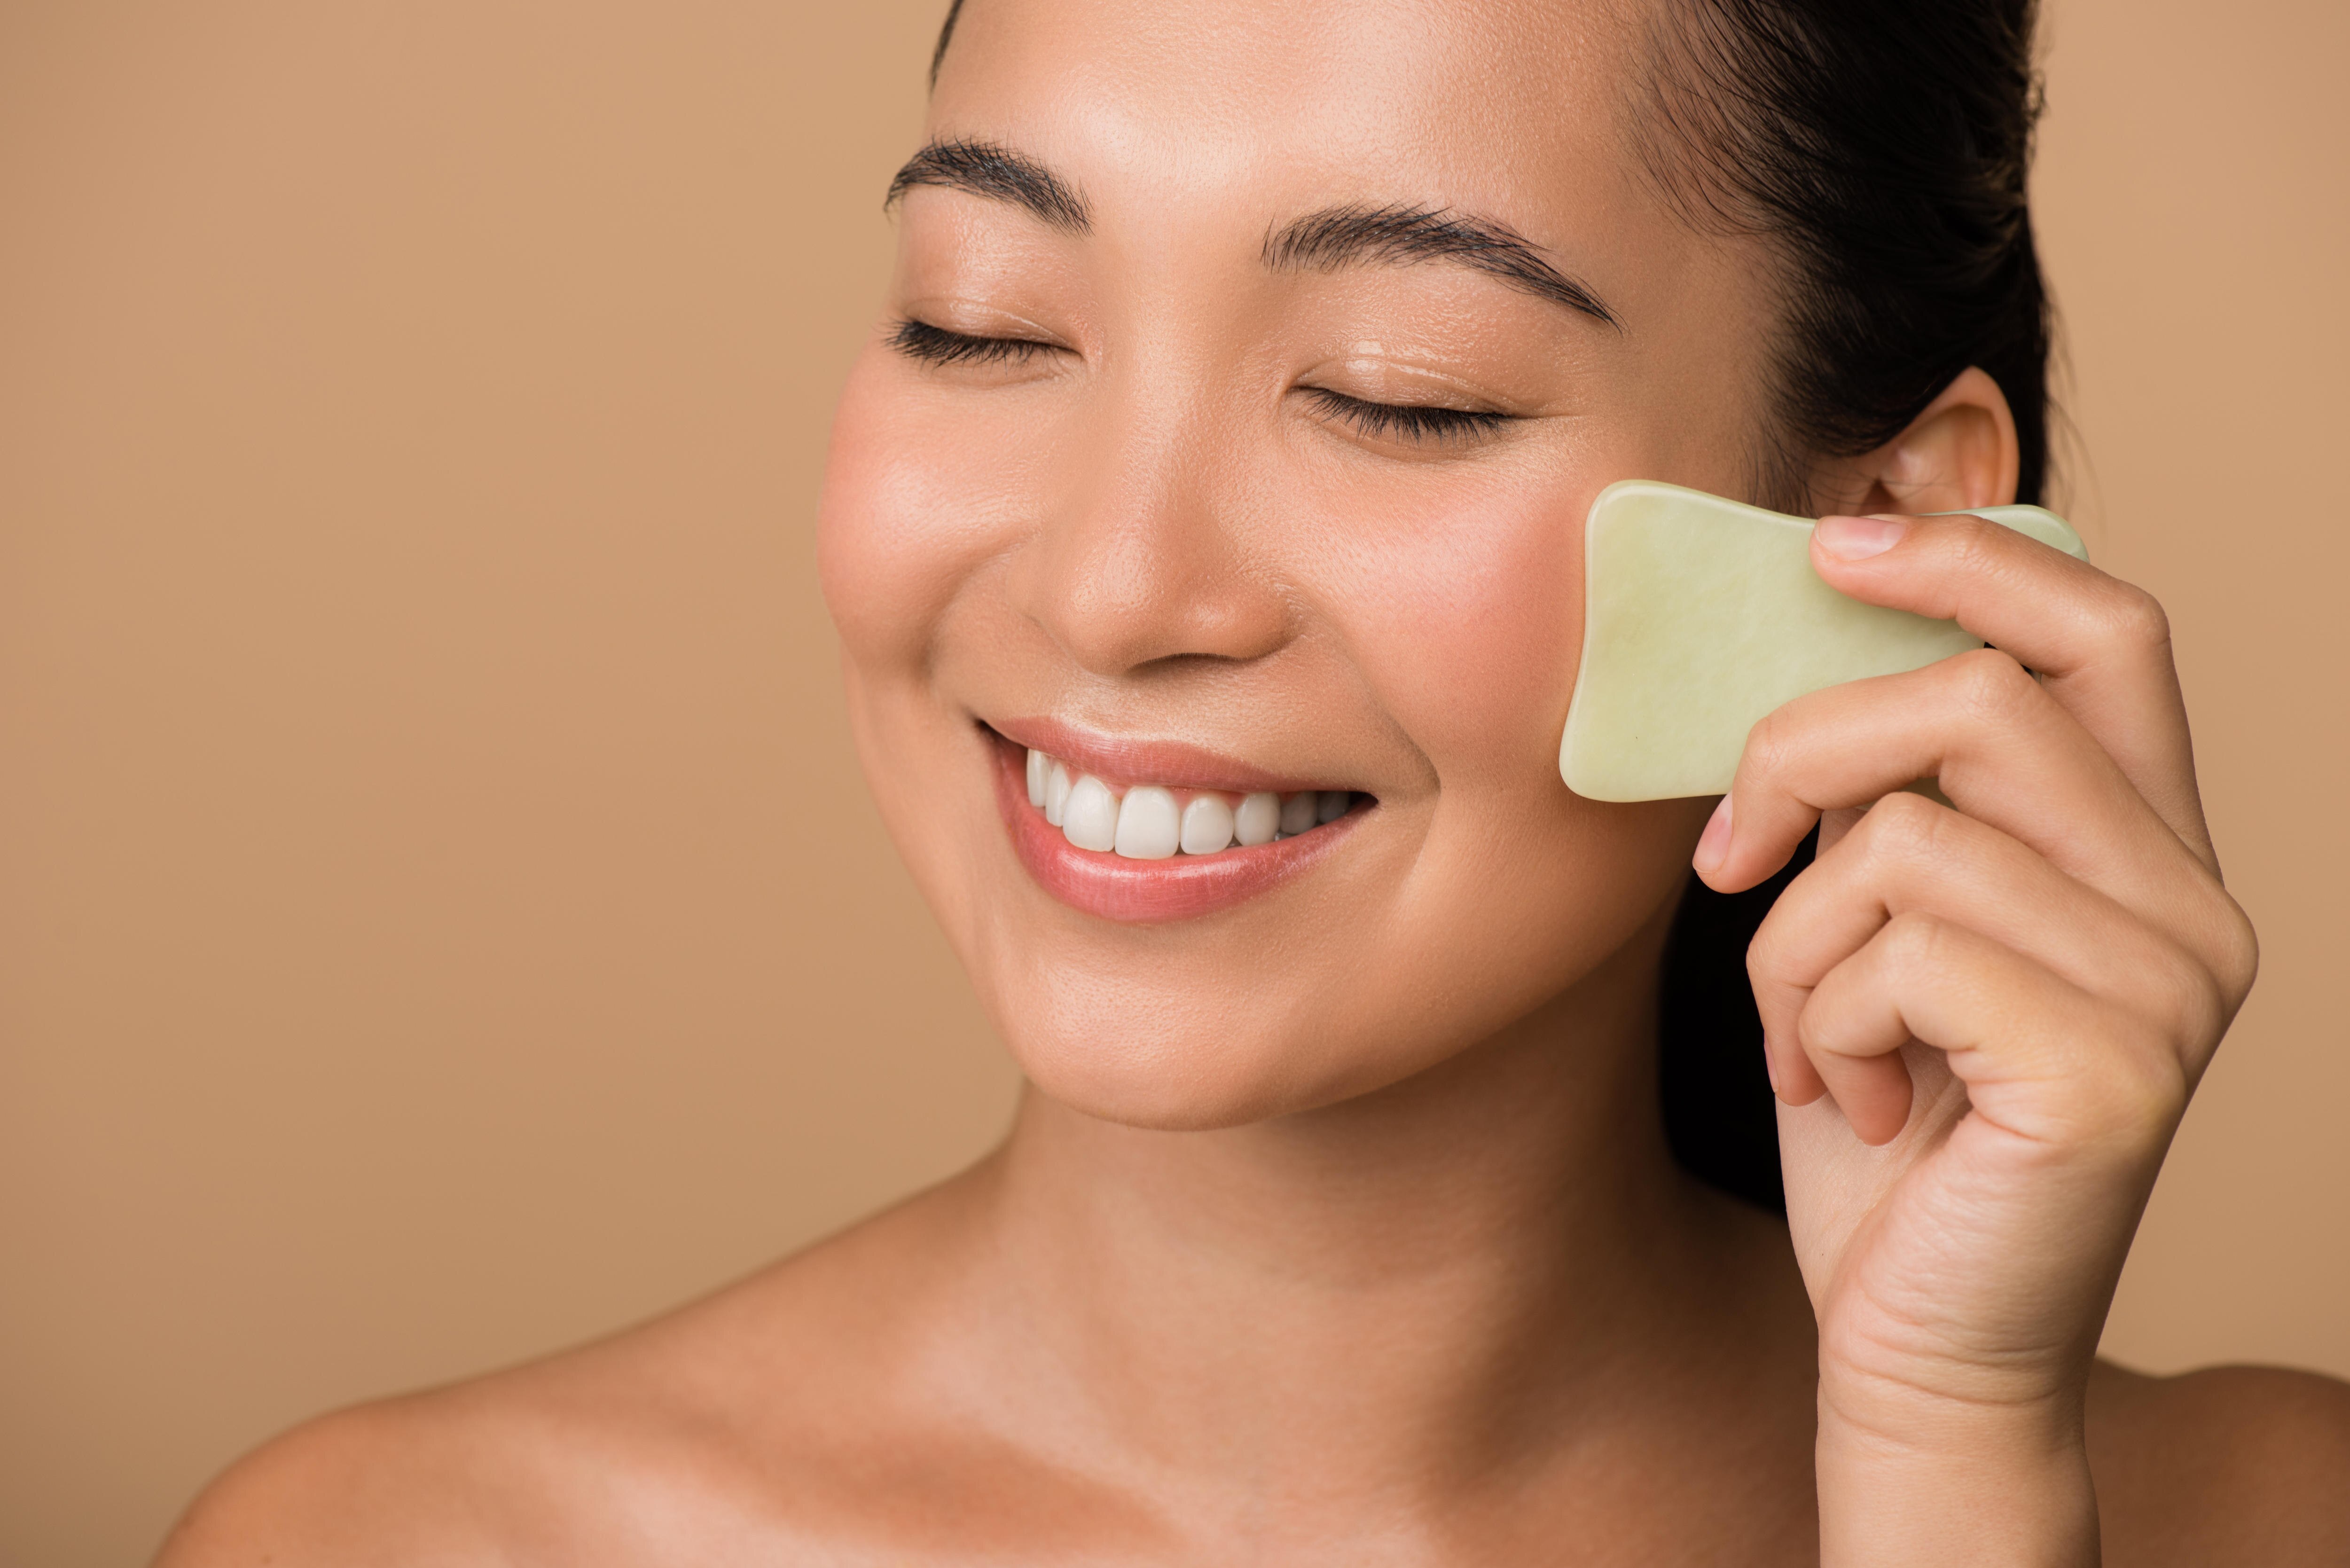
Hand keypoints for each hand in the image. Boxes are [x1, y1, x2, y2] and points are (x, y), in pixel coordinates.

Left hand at [1692, 511, 2257, 1565]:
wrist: (1916, 1342)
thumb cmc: (1883, 1124)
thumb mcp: (1874, 926)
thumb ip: (1883, 797)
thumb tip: (1811, 645)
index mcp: (2142, 847)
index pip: (2100, 626)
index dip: (1968, 553)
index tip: (1834, 537)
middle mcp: (2189, 902)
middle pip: (1977, 698)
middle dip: (1803, 750)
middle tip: (1729, 853)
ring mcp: (2168, 985)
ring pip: (1906, 834)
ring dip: (1793, 937)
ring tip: (1806, 1036)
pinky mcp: (2110, 1068)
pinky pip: (1896, 949)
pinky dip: (1812, 1021)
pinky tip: (1844, 1103)